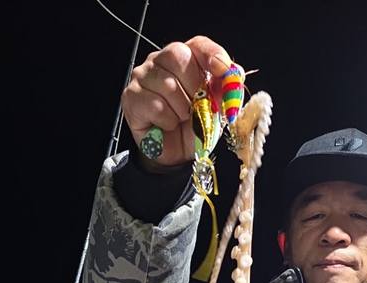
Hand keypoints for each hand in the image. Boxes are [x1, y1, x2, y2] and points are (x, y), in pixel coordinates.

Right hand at [123, 36, 239, 163]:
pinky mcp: (131, 96)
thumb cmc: (194, 126)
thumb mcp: (216, 108)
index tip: (222, 70)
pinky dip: (168, 121)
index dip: (212, 54)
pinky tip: (167, 125)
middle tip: (197, 107)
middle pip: (178, 56)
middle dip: (194, 86)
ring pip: (167, 85)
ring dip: (181, 109)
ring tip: (181, 119)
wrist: (176, 153)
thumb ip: (224, 89)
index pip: (198, 44)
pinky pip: (155, 105)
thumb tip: (235, 75)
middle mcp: (160, 60)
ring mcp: (143, 76)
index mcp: (185, 57)